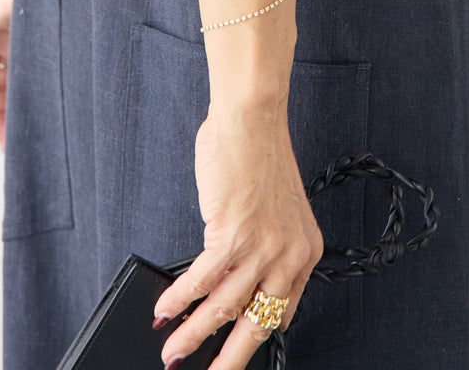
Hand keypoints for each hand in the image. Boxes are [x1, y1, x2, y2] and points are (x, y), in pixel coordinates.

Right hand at [153, 105, 323, 367]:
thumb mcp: (275, 213)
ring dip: (193, 335)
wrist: (252, 121)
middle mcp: (288, 256)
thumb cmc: (258, 158)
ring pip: (224, 309)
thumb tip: (229, 287)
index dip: (254, 341)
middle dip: (227, 360)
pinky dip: (179, 300)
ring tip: (173, 351)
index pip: (280, 314)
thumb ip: (262, 251)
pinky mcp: (233, 234)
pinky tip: (164, 310)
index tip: (233, 359)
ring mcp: (261, 248)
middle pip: (256, 325)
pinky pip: (201, 281)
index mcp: (303, 253)